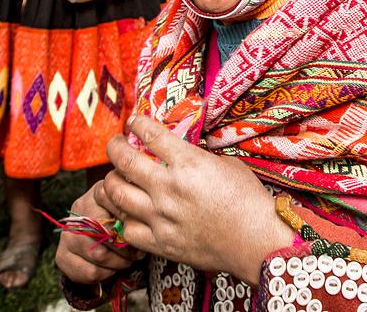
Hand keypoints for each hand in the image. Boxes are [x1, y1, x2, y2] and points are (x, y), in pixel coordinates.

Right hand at [55, 182, 144, 284]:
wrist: (97, 234)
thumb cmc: (121, 217)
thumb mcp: (129, 206)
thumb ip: (133, 208)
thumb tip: (142, 216)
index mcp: (98, 192)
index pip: (114, 206)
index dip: (129, 222)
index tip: (141, 231)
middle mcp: (78, 209)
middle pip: (105, 232)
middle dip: (125, 248)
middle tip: (137, 253)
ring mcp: (67, 233)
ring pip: (97, 254)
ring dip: (117, 263)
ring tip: (128, 260)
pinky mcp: (61, 256)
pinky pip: (87, 272)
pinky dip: (105, 274)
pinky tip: (112, 268)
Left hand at [101, 115, 292, 284]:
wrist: (255, 240)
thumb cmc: (247, 199)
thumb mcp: (226, 164)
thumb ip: (197, 158)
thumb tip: (180, 154)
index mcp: (188, 163)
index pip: (150, 135)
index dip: (137, 124)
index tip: (133, 122)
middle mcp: (169, 187)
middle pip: (124, 161)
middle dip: (114, 147)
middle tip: (115, 143)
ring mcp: (161, 217)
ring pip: (117, 194)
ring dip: (111, 181)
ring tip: (115, 176)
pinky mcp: (159, 243)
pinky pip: (126, 228)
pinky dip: (124, 216)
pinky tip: (129, 210)